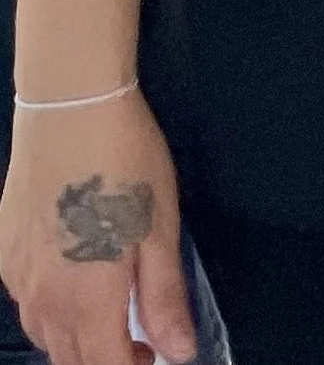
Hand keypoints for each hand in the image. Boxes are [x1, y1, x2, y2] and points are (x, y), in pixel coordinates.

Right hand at [0, 95, 195, 363]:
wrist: (69, 112)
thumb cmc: (127, 166)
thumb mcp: (160, 230)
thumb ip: (164, 298)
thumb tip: (179, 353)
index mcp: (86, 299)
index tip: (154, 355)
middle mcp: (42, 300)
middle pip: (68, 357)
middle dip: (104, 359)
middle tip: (141, 340)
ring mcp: (16, 277)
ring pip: (43, 332)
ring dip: (77, 337)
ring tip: (112, 313)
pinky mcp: (3, 253)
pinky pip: (26, 301)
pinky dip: (51, 308)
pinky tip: (74, 280)